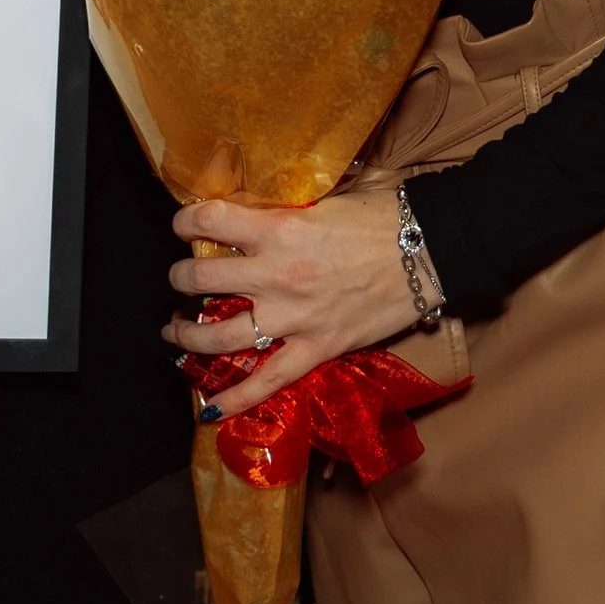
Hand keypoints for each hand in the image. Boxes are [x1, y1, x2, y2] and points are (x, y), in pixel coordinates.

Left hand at [163, 190, 421, 417]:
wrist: (431, 249)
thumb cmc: (384, 213)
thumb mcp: (329, 194)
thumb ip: (289, 204)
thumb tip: (260, 201)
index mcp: (279, 229)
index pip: (210, 221)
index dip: (186, 219)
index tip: (183, 222)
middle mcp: (276, 275)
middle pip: (202, 280)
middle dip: (181, 276)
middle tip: (180, 277)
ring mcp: (294, 318)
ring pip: (220, 336)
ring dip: (187, 335)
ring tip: (174, 332)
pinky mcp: (317, 349)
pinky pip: (268, 383)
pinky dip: (235, 400)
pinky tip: (208, 409)